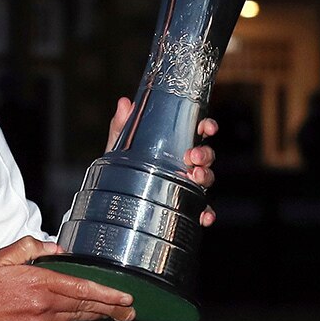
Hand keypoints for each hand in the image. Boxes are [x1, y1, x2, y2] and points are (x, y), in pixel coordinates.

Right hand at [0, 235, 134, 320]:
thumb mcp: (1, 257)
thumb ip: (30, 248)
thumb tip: (55, 250)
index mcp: (37, 283)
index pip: (81, 288)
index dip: (107, 293)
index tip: (126, 297)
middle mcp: (42, 306)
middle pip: (84, 306)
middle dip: (110, 308)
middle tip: (129, 311)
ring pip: (74, 318)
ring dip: (95, 315)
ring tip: (114, 315)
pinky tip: (81, 318)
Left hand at [106, 96, 218, 225]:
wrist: (112, 195)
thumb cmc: (122, 165)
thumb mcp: (119, 144)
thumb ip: (122, 125)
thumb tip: (124, 103)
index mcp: (175, 144)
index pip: (197, 132)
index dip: (207, 126)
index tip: (207, 127)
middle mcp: (185, 163)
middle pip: (206, 156)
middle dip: (205, 154)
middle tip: (193, 156)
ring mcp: (186, 184)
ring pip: (206, 179)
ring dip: (206, 177)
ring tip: (195, 177)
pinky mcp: (184, 205)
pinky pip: (200, 209)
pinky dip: (206, 213)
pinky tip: (205, 217)